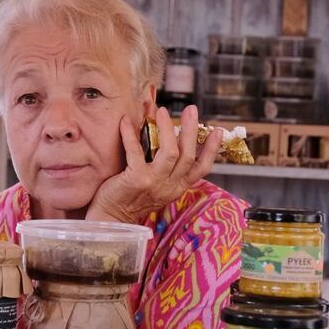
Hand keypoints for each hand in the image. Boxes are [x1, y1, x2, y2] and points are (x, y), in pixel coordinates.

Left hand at [87, 105, 222, 224]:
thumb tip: (170, 139)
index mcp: (177, 188)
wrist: (111, 219)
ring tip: (162, 111)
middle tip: (191, 110)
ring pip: (170, 152)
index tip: (217, 131)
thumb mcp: (157, 188)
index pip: (201, 169)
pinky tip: (126, 121)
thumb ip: (166, 169)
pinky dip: (130, 134)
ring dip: (167, 129)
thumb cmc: (131, 199)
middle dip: (191, 130)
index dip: (211, 150)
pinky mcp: (136, 179)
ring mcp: (154, 183)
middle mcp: (169, 186)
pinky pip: (136, 151)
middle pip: (187, 155)